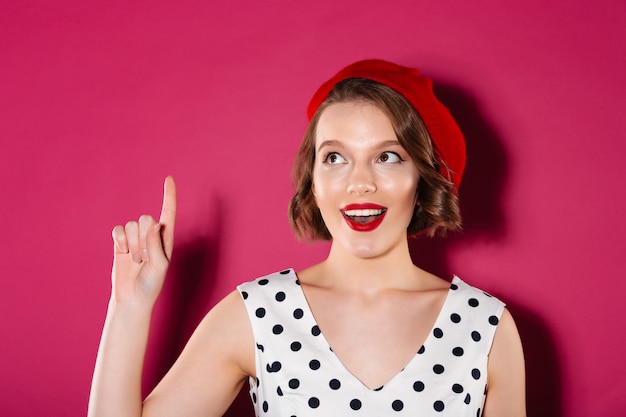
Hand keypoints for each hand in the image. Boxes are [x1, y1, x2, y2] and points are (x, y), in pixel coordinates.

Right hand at [110, 176, 176, 305]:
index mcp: (166, 238)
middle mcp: (151, 235)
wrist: (132, 298)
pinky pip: (118, 230)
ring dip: (133, 245)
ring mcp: (135, 238)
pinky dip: (120, 241)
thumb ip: (157, 244)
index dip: (169, 195)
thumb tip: (153, 224)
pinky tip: (124, 253)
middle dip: (143, 239)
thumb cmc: (151, 284)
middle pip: (145, 218)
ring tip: (137, 261)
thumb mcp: (160, 266)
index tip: (169, 179)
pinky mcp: (121, 243)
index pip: (168, 212)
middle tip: (145, 259)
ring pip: (131, 225)